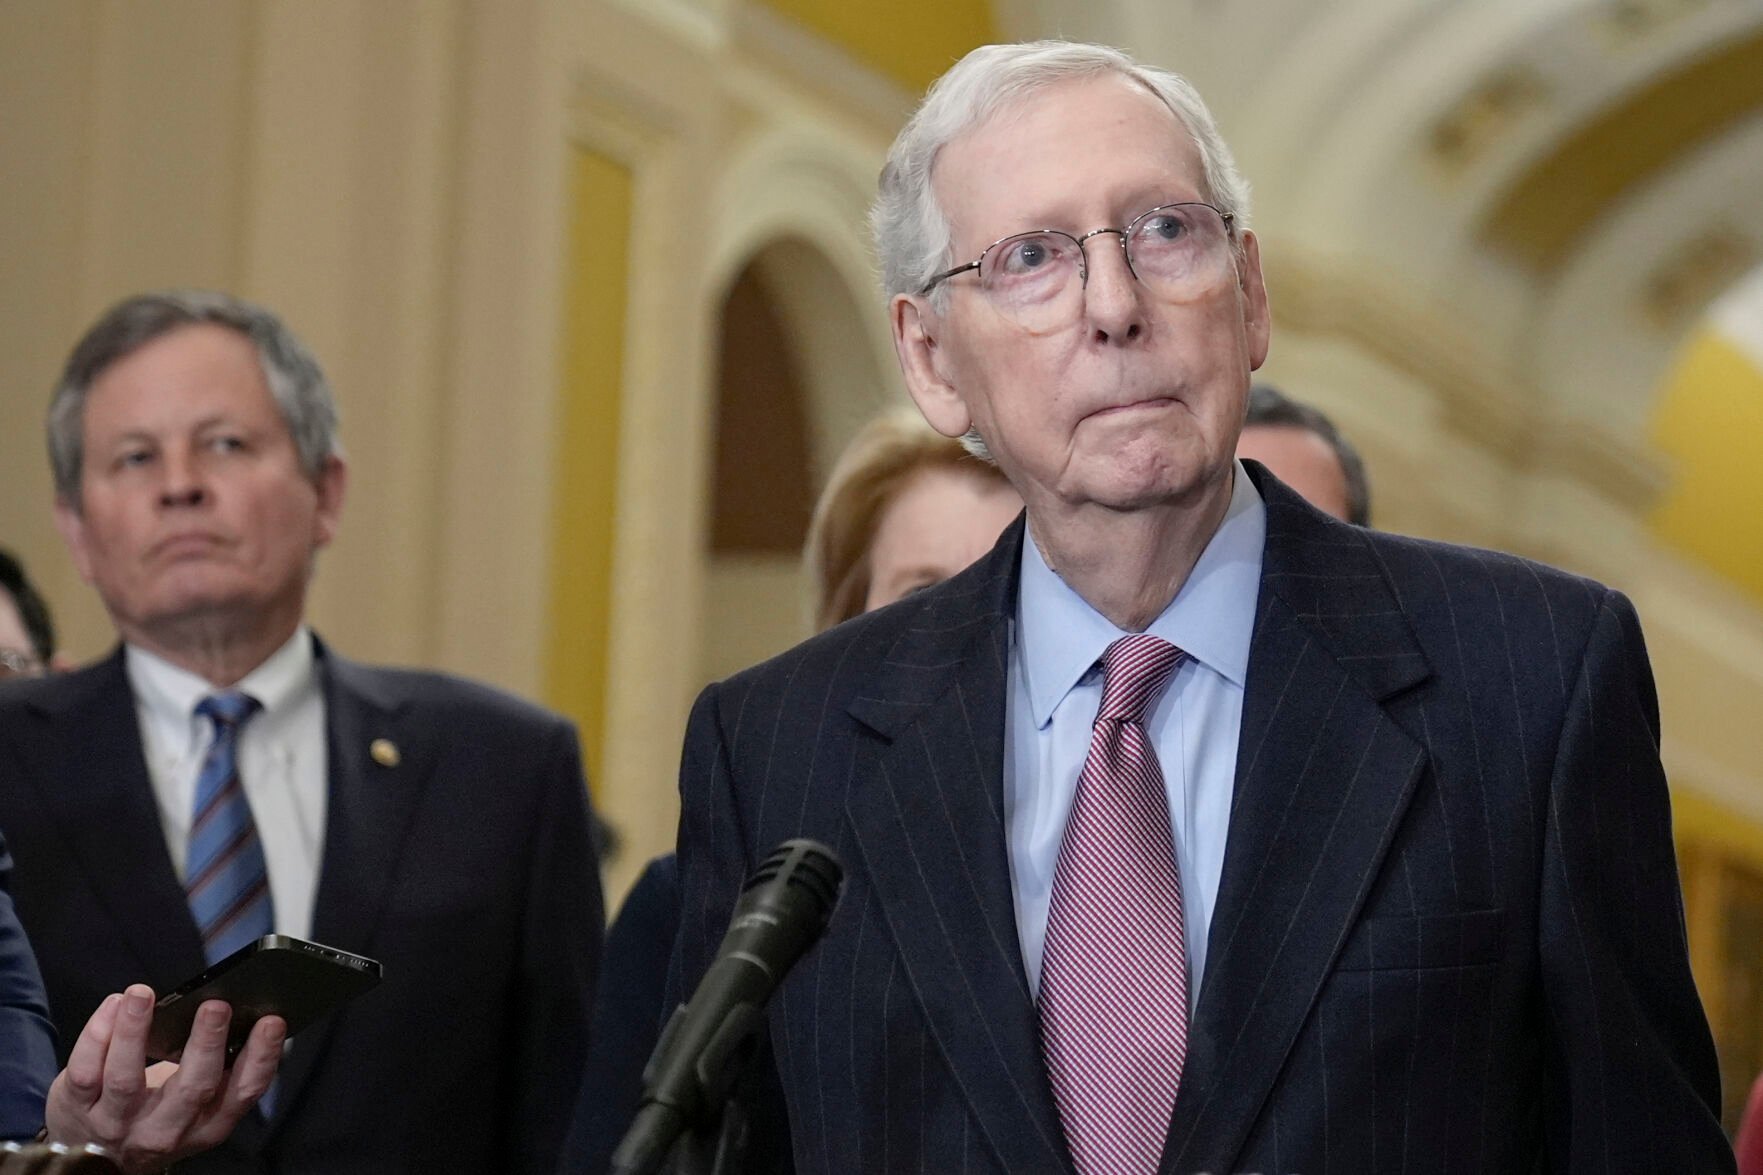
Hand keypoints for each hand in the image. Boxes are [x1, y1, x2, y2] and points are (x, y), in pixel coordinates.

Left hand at [43, 983, 285, 1173]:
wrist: (94, 1158)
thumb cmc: (155, 1115)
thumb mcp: (194, 1107)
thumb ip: (216, 1070)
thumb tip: (239, 1009)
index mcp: (206, 1124)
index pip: (241, 1093)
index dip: (260, 1058)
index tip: (272, 1021)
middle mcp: (164, 1130)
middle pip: (190, 1089)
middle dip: (205, 1043)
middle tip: (216, 1005)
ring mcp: (116, 1122)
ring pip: (125, 1078)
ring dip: (135, 1031)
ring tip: (142, 993)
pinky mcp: (76, 1108)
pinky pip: (84, 1069)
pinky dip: (98, 1033)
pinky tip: (114, 1005)